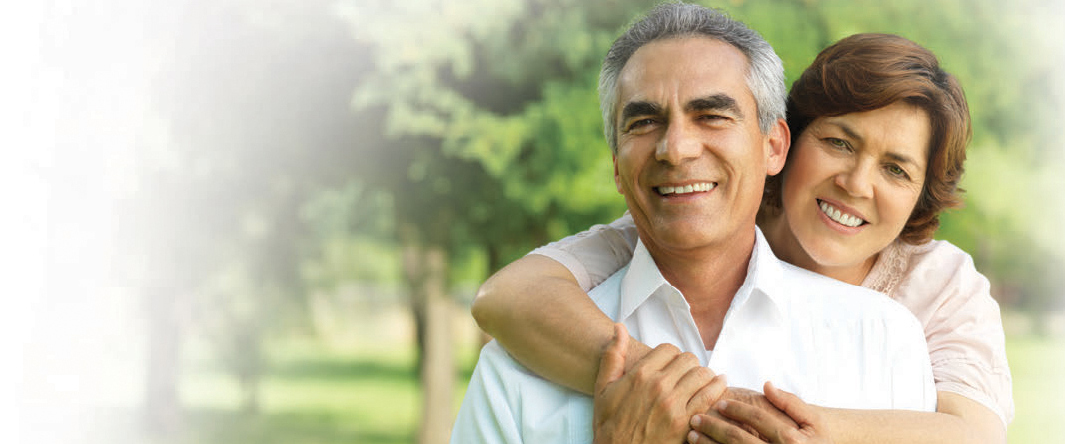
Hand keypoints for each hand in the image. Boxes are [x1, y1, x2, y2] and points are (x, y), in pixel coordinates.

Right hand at [593, 323, 726, 443]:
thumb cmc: (609, 424)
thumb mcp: (603, 388)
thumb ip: (612, 356)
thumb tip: (619, 328)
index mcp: (640, 375)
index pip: (668, 349)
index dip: (671, 354)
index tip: (671, 363)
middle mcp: (658, 386)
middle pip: (688, 359)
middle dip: (688, 364)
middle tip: (686, 373)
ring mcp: (674, 406)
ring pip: (702, 374)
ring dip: (704, 375)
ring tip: (702, 379)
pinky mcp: (686, 423)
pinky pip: (709, 397)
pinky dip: (717, 389)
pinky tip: (718, 386)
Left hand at [687, 382, 832, 443]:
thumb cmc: (818, 438)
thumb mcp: (813, 419)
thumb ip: (790, 402)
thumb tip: (767, 385)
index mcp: (792, 440)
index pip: (758, 420)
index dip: (737, 409)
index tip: (718, 402)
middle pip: (740, 440)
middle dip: (715, 428)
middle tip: (696, 418)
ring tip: (692, 435)